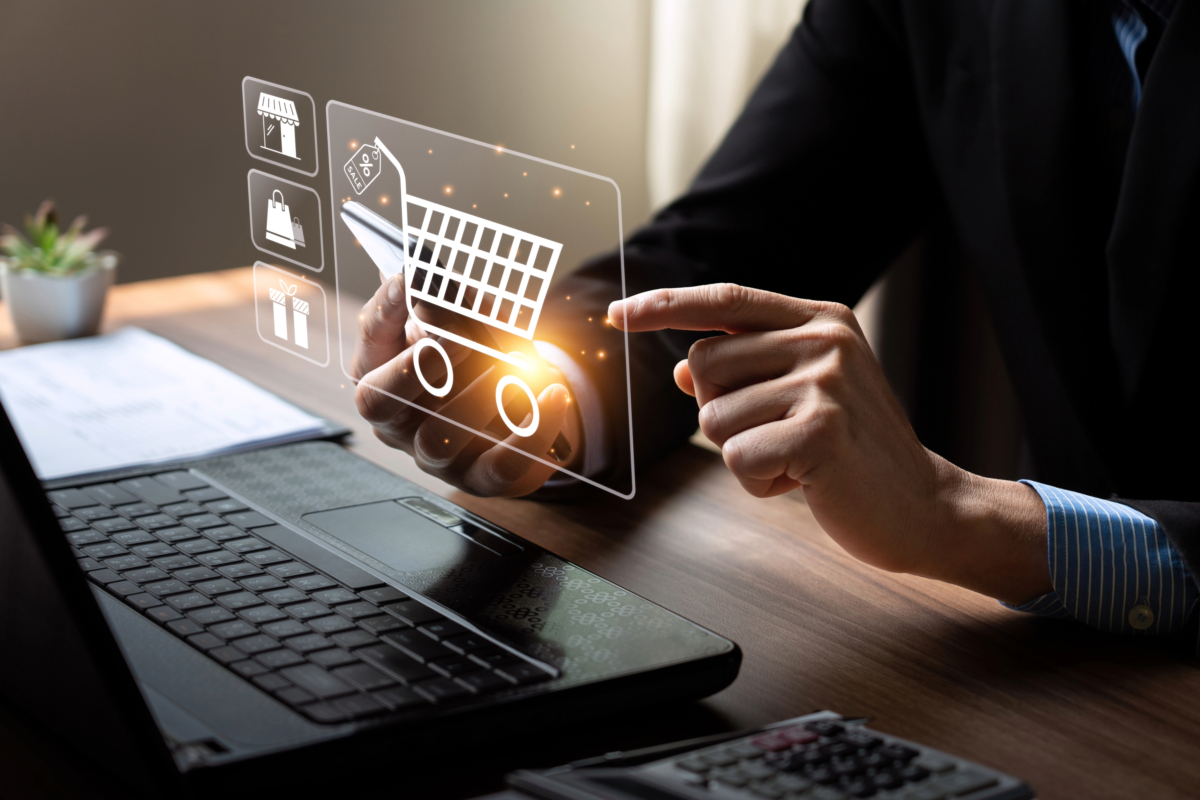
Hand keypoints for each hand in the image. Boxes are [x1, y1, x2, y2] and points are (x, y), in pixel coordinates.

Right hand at [352, 273, 581, 496]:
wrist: (520, 402)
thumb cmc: (478, 356)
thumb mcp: (463, 318)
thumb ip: (445, 301)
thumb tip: (424, 281)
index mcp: (381, 370)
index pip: (369, 339)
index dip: (385, 308)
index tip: (407, 275)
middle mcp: (396, 419)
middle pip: (379, 402)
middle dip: (416, 369)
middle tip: (458, 339)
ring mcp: (433, 456)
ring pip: (438, 439)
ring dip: (477, 400)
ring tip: (510, 367)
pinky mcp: (479, 479)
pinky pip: (501, 466)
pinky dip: (531, 431)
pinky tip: (554, 394)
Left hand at [608, 283, 1049, 603]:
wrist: (923, 506)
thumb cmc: (854, 451)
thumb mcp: (805, 394)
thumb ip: (749, 371)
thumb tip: (681, 371)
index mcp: (821, 320)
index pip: (725, 300)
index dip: (665, 305)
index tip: (615, 314)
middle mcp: (824, 340)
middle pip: (703, 365)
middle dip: (723, 414)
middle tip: (779, 436)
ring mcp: (825, 383)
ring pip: (713, 418)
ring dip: (743, 454)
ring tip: (798, 459)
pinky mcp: (820, 431)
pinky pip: (735, 458)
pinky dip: (759, 482)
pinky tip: (804, 481)